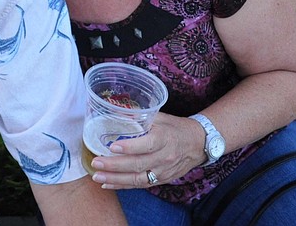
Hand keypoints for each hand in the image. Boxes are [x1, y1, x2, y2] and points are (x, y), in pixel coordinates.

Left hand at [88, 112, 203, 188]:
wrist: (198, 144)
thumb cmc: (175, 128)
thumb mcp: (160, 117)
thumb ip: (140, 116)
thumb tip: (115, 110)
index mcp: (164, 138)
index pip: (146, 145)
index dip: (129, 147)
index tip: (113, 146)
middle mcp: (164, 157)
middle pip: (138, 164)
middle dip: (115, 165)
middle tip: (96, 162)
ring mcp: (163, 171)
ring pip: (137, 178)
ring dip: (115, 179)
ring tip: (97, 176)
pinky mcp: (161, 180)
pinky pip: (140, 185)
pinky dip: (123, 186)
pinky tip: (107, 184)